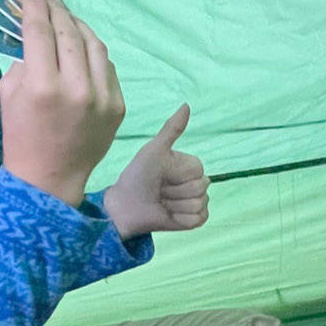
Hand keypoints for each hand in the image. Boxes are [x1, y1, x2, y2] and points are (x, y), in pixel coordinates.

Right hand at [0, 0, 123, 205]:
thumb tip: (33, 30)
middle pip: (70, 32)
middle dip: (56, 11)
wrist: (50, 178)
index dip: (34, 7)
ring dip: (79, 27)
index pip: (40, 31)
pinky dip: (94, 53)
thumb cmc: (21, 136)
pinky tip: (83, 48)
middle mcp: (77, 88)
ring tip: (66, 19)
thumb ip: (22, 58)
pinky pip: (107, 67)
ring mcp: (103, 97)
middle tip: (46, 1)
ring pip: (95, 45)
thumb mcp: (9, 94)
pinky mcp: (118, 105)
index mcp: (43, 85)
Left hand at [103, 104, 207, 240]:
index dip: (176, 174)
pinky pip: (198, 218)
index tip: (161, 174)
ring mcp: (198, 202)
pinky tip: (167, 214)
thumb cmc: (137, 175)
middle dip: (174, 190)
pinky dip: (180, 218)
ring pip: (198, 203)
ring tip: (161, 201)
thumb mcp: (153, 150)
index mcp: (190, 165)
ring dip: (174, 204)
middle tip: (159, 189)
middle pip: (200, 187)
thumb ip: (171, 129)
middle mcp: (197, 182)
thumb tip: (186, 105)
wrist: (125, 204)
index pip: (198, 169)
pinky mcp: (195, 220)